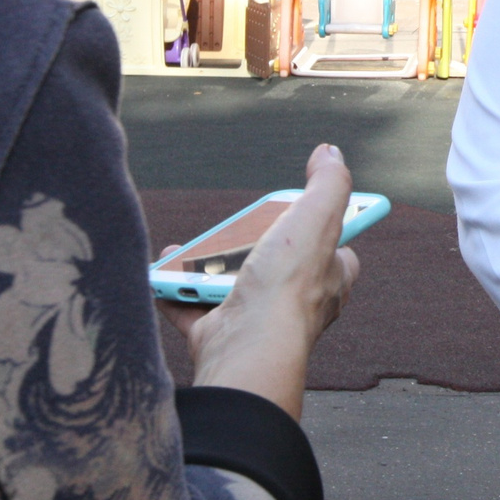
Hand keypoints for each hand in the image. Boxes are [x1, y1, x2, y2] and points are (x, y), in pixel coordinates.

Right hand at [160, 144, 362, 420]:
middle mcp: (296, 305)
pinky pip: (192, 308)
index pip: (336, 251)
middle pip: (273, 263)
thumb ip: (328, 183)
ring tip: (187, 249)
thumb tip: (331, 152)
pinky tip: (163, 274)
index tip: (300, 213)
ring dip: (203, 265)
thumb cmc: (287, 285)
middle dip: (247, 243)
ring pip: (229, 285)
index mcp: (329, 280)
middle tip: (234, 230)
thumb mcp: (317, 218)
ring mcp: (256, 322)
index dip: (323, 230)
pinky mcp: (219, 335)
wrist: (246, 346)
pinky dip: (174, 292)